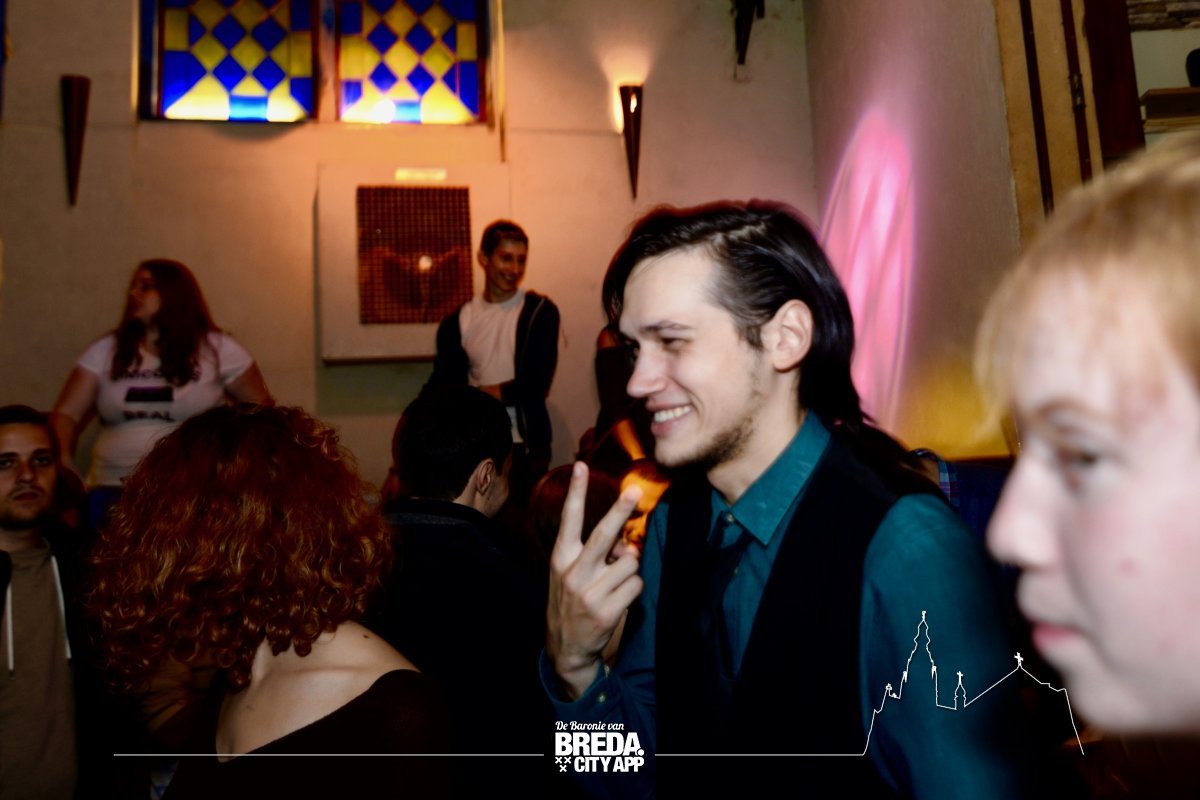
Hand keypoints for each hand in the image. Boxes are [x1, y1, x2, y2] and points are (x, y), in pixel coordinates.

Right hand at [547, 462, 643, 699]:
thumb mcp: (573, 575)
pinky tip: (618, 600)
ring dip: (629, 570)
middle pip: (603, 535)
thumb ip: (596, 554)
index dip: (575, 492)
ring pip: (629, 562)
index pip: (569, 519)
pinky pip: (636, 585)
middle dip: (620, 510)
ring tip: (614, 585)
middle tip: (634, 491)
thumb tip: (627, 543)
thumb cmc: (572, 601)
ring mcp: (589, 593)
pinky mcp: (606, 611)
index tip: (580, 466)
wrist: (566, 647)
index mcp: (561, 558)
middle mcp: (573, 572)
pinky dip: (633, 590)